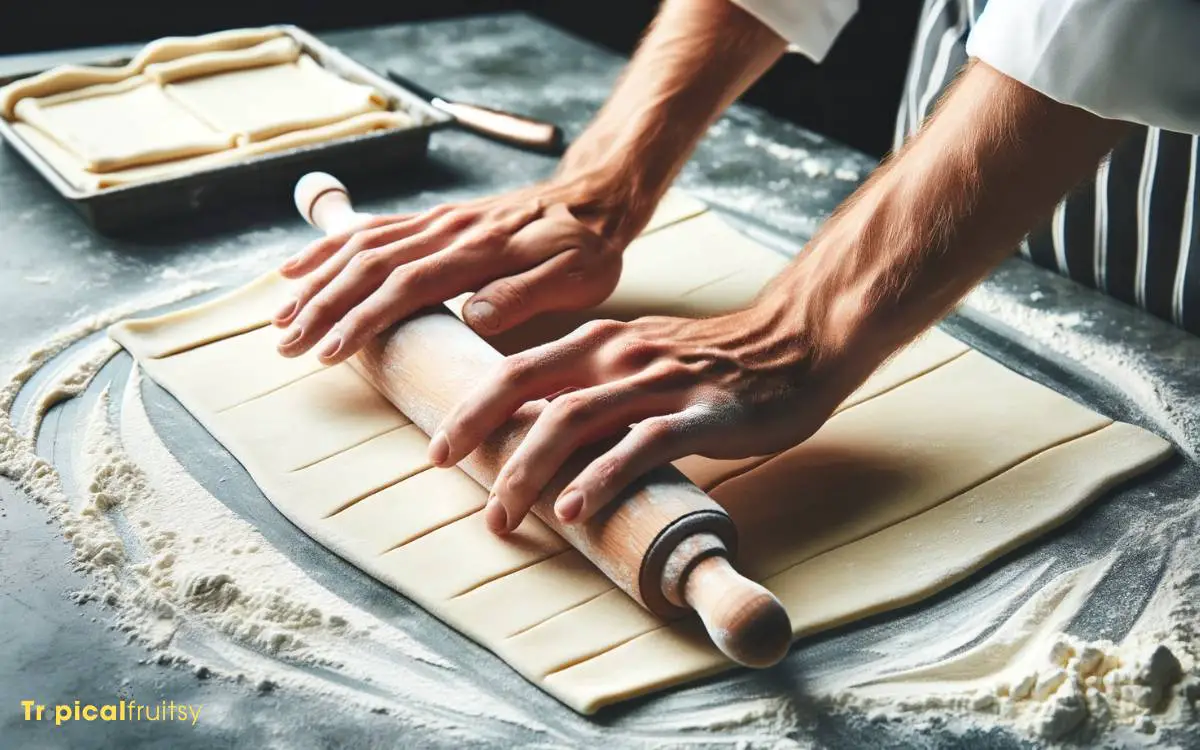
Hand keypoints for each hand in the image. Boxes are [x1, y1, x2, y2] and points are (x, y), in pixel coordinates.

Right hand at [273, 175, 651, 364]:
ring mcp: (436, 222)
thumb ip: (525, 294)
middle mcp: (447, 230)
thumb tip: (474, 317)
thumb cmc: (589, 247)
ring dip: (318, 282)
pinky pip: (372, 230)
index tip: (330, 351)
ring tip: (281, 317)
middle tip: (286, 345)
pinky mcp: (433, 221)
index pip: (407, 285)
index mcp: (479, 250)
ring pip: (361, 246)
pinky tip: (299, 268)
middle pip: (369, 266)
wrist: (594, 198)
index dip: (364, 319)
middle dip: (323, 307)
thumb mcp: (576, 276)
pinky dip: (330, 248)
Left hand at [427, 301, 856, 533]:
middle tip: (447, 474)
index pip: (517, 369)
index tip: (439, 447)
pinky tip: (575, 508)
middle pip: (529, 386)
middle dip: (479, 431)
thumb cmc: (713, 363)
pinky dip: (601, 477)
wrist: (796, 345)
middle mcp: (619, 354)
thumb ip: (594, 386)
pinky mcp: (701, 414)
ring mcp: (660, 382)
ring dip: (528, 468)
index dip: (472, 407)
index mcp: (599, 341)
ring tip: (503, 512)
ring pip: (574, 419)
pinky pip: (642, 445)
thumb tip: (538, 429)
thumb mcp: (642, 360)